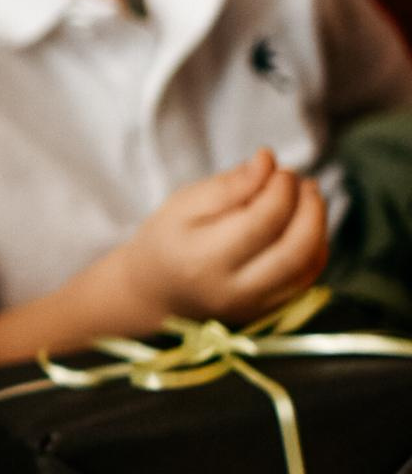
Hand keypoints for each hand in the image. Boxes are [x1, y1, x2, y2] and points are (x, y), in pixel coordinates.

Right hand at [121, 150, 329, 326]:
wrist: (156, 293)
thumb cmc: (167, 241)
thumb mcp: (183, 204)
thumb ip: (227, 185)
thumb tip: (267, 162)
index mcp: (204, 260)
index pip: (262, 221)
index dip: (281, 189)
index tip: (280, 167)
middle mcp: (233, 290)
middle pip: (294, 250)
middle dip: (310, 209)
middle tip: (303, 182)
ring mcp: (253, 306)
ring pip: (307, 267)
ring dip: (318, 226)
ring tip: (307, 198)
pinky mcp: (267, 311)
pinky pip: (306, 280)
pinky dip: (315, 248)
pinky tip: (304, 225)